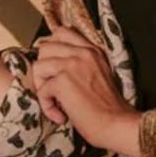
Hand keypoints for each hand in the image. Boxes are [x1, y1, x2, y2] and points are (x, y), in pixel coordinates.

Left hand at [33, 22, 138, 153]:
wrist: (116, 124)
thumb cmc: (109, 107)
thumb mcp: (100, 74)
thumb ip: (83, 64)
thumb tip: (56, 64)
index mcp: (92, 50)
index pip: (62, 33)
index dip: (51, 49)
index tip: (53, 67)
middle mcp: (82, 53)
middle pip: (45, 48)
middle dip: (43, 70)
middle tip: (52, 88)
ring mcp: (72, 65)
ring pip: (38, 66)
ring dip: (42, 87)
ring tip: (55, 101)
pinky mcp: (63, 81)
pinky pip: (41, 90)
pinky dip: (47, 106)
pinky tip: (60, 115)